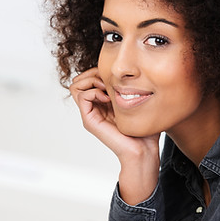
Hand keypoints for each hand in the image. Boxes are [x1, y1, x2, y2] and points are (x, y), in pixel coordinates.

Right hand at [69, 68, 159, 203]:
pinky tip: (107, 97)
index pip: (89, 77)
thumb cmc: (144, 129)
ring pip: (76, 86)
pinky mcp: (89, 120)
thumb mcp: (137, 103)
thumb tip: (128, 73)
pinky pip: (81, 96)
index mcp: (103, 103)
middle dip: (92, 73)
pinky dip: (92, 91)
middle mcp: (94, 107)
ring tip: (106, 87)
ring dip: (91, 80)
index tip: (114, 76)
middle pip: (79, 80)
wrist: (143, 150)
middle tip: (108, 80)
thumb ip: (129, 89)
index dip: (98, 70)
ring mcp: (90, 114)